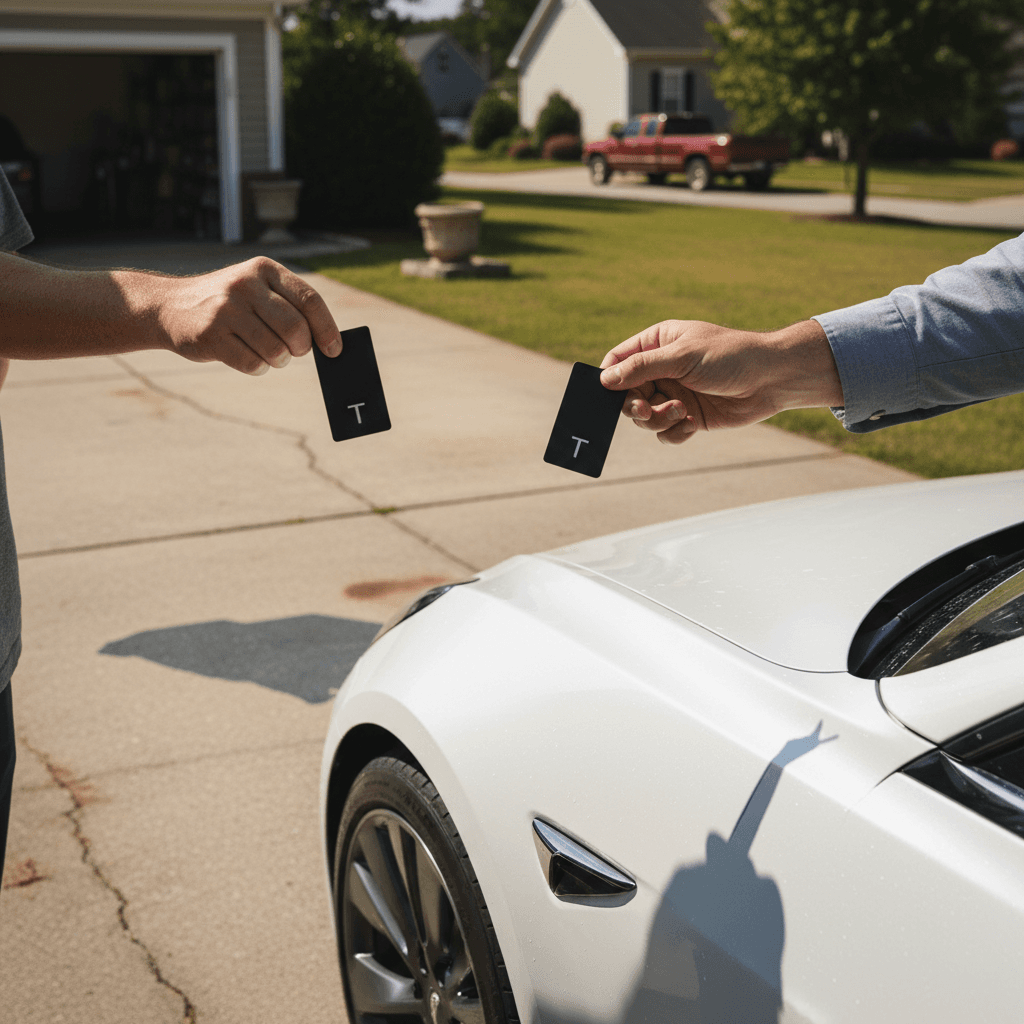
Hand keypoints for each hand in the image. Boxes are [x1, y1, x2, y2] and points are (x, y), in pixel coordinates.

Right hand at [129, 257, 340, 374]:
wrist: (170, 305)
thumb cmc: (228, 302)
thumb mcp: (257, 288)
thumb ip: (290, 306)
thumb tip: (328, 342)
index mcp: (263, 269)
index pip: (309, 300)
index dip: (327, 329)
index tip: (335, 349)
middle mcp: (245, 285)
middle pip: (296, 329)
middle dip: (301, 348)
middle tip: (293, 351)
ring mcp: (225, 310)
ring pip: (276, 350)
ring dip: (279, 360)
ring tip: (268, 353)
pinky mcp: (211, 336)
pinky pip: (253, 365)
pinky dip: (259, 368)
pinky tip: (249, 357)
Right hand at [598, 319, 842, 444]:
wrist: (773, 379)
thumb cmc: (730, 356)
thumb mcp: (682, 356)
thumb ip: (642, 367)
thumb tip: (604, 379)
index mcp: (658, 344)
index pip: (619, 361)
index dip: (609, 379)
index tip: (606, 393)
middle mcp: (663, 370)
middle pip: (627, 395)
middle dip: (635, 406)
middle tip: (645, 411)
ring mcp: (675, 394)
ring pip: (645, 417)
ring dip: (658, 419)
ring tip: (680, 413)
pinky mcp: (688, 417)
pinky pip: (665, 432)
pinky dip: (673, 432)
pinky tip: (690, 425)